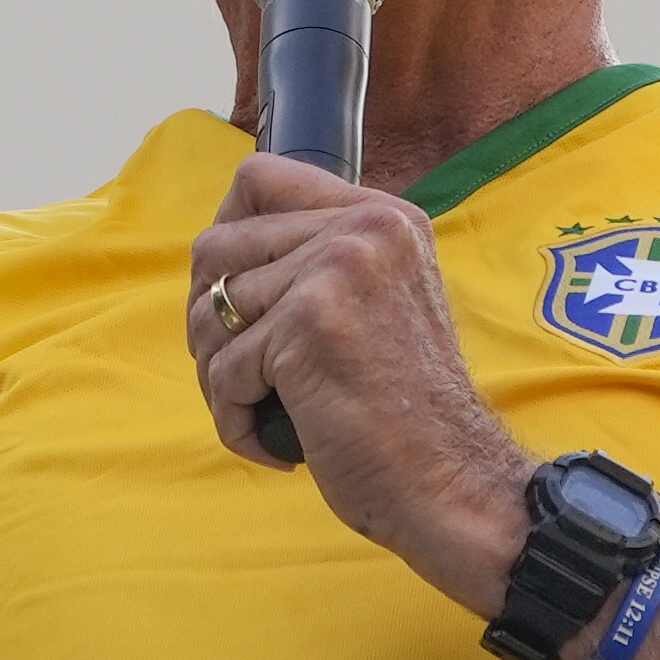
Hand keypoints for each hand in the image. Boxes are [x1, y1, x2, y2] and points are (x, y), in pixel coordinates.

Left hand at [187, 152, 532, 615]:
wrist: (452, 481)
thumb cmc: (404, 414)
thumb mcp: (376, 303)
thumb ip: (318, 263)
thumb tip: (214, 256)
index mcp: (381, 217)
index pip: (258, 178)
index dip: (226, 235)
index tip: (235, 295)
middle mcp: (363, 228)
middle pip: (216, 245)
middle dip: (207, 318)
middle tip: (241, 372)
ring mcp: (336, 269)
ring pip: (210, 309)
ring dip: (217, 375)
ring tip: (259, 410)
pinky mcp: (309, 323)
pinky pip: (223, 368)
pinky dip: (233, 418)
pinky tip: (274, 444)